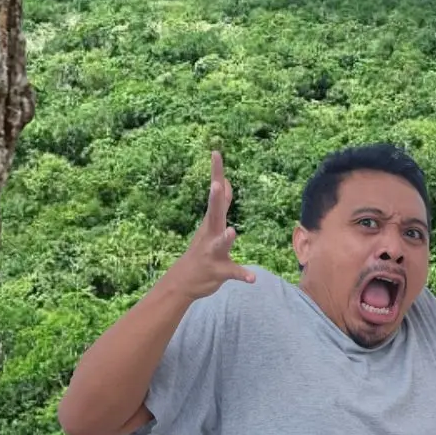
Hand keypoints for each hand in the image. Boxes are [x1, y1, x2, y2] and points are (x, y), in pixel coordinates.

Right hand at [162, 150, 254, 299]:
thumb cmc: (201, 250)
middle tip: (216, 183)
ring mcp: (213, 252)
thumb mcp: (210, 224)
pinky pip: (231, 272)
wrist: (183, 281)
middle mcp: (211, 233)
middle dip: (215, 198)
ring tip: (232, 231)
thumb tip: (224, 181)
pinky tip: (252, 278)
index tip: (216, 153)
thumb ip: (220, 204)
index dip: (217, 174)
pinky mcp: (218, 270)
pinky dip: (241, 274)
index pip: (216, 193)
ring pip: (220, 243)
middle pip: (214, 213)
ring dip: (225, 238)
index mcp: (212, 221)